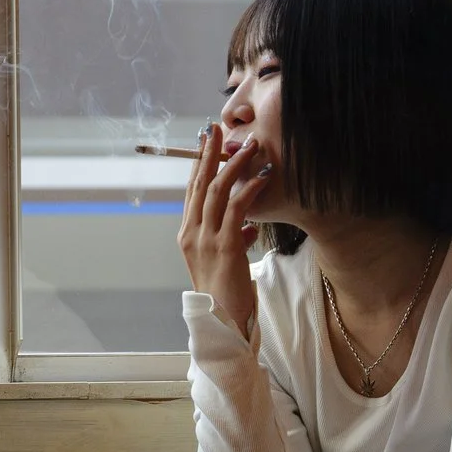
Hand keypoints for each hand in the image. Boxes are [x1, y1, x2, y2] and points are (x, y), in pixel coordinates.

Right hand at [177, 124, 269, 338]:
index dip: (198, 164)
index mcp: (187, 235)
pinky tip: (263, 176)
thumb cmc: (227, 295)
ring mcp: (205, 240)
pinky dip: (250, 189)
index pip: (192, 191)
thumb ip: (234, 240)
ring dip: (234, 165)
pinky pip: (238, 210)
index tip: (205, 141)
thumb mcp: (228, 262)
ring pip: (218, 191)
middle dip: (208, 153)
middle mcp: (191, 234)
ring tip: (249, 146)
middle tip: (216, 128)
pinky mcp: (225, 247)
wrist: (223, 323)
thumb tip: (248, 227)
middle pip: (199, 184)